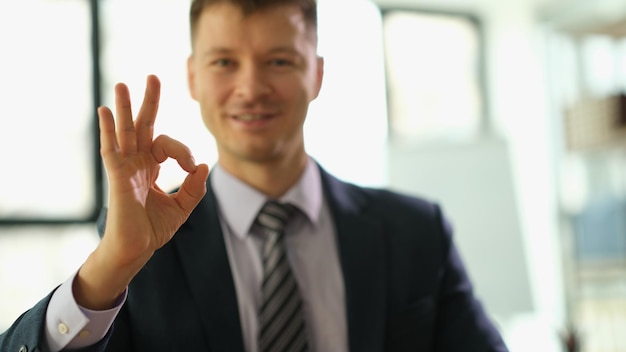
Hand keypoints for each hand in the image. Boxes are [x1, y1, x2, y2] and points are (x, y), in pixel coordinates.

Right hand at [74, 75, 208, 308]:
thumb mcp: (183, 207)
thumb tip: (203, 166)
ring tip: (122, 85)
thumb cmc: (154, 229)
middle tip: (153, 77)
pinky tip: (105, 112)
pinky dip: (108, 130)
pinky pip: (112, 150)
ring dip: (125, 108)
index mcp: (151, 167)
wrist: (137, 249)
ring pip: (126, 132)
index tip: (192, 167)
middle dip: (149, 101)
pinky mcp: (117, 177)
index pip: (168, 144)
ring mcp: (125, 168)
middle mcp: (137, 162)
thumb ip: (195, 187)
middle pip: (143, 125)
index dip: (184, 150)